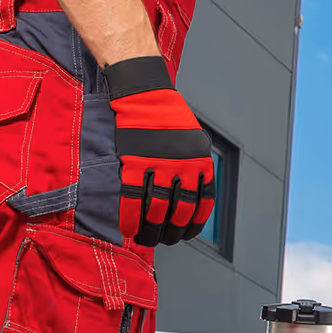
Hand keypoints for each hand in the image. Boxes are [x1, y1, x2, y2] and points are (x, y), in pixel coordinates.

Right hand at [105, 55, 214, 246]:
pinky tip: (128, 228)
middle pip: (180, 212)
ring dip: (151, 230)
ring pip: (157, 209)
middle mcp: (184, 167)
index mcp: (201, 163)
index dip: (193, 224)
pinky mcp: (134, 162)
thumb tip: (192, 195)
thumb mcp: (194, 141)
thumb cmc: (168, 116)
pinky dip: (130, 217)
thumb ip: (195, 167)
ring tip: (145, 240)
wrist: (144, 92)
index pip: (203, 204)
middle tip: (163, 240)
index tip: (185, 234)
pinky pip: (133, 197)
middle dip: (171, 232)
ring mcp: (159, 165)